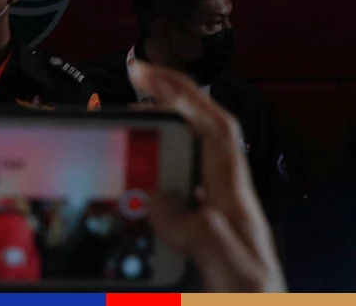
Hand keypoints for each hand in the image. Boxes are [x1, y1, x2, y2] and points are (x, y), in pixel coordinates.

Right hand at [130, 62, 286, 292]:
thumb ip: (203, 237)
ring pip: (184, 167)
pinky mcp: (197, 249)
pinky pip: (171, 203)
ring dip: (153, 143)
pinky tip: (125, 192)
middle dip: (166, 103)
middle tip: (129, 86)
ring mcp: (212, 227)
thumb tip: (162, 199)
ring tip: (119, 129)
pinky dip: (146, 187)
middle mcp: (225, 208)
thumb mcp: (235, 281)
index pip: (214, 130)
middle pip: (199, 138)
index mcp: (236, 206)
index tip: (144, 73)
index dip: (182, 94)